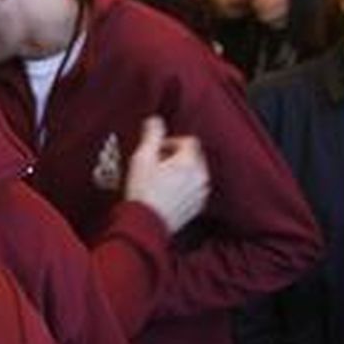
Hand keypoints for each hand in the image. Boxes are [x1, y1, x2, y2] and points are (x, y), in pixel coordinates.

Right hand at [123, 116, 209, 234]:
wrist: (146, 224)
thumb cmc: (143, 192)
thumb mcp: (142, 158)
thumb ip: (152, 135)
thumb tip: (155, 120)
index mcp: (189, 163)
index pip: (189, 140)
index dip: (171, 141)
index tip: (157, 149)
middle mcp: (200, 177)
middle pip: (194, 155)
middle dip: (176, 155)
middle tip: (156, 163)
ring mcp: (200, 194)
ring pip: (194, 172)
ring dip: (180, 170)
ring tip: (160, 178)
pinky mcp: (196, 207)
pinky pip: (193, 188)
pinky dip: (183, 186)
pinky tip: (165, 192)